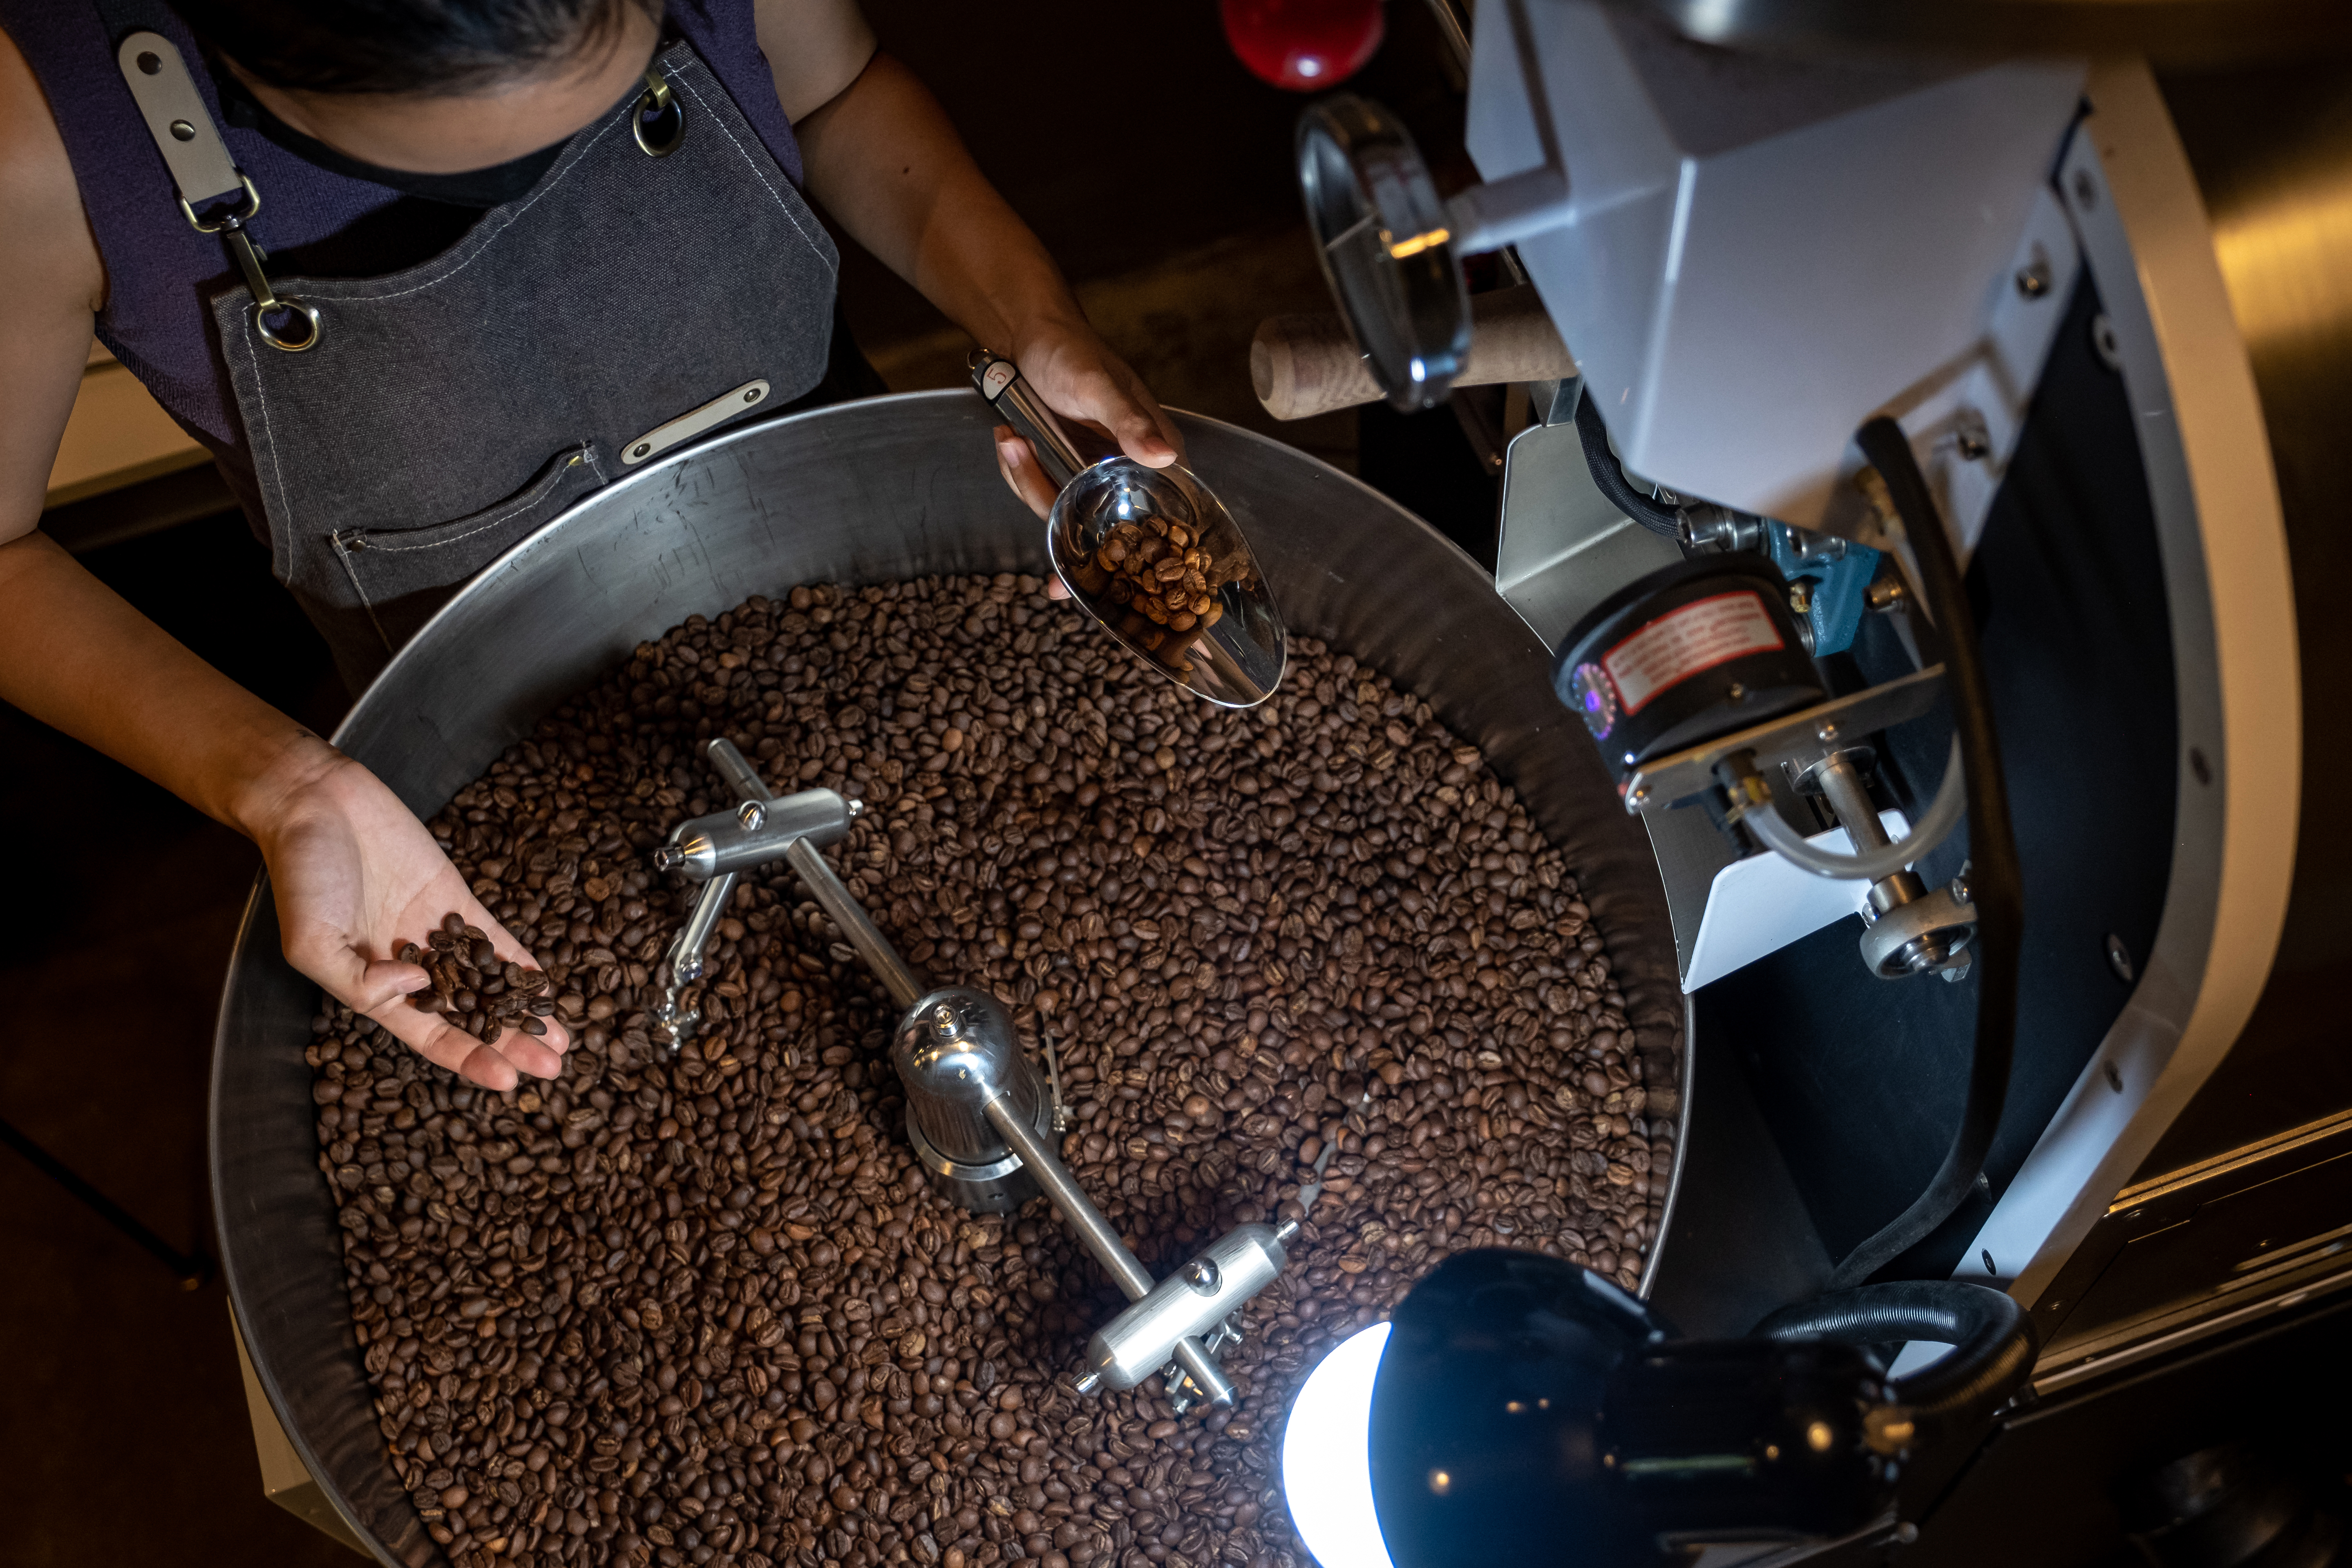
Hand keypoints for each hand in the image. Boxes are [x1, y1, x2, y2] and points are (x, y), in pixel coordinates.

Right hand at [241, 736, 569, 1089]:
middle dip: (510, 1043)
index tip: (508, 1081)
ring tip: (563, 1036)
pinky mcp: (452, 899)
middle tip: (554, 1065)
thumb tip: (418, 985)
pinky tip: (547, 984)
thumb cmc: (300, 875)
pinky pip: (494, 937)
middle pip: (469, 1017)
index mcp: (373, 987)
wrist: (315, 803)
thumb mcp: (311, 941)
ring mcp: (434, 933)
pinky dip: (520, 961)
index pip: (429, 1036)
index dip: (468, 1059)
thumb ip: (360, 980)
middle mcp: (409, 968)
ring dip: (524, 1009)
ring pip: (488, 982)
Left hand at [993, 315, 1183, 607]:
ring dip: (1028, 481)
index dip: (1141, 561)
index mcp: (1154, 454)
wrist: (1024, 334)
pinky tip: (1010, 437)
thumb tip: (1165, 455)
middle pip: (1104, 527)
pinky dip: (1017, 470)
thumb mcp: (1097, 385)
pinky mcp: (1060, 469)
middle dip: (1065, 532)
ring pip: (1062, 512)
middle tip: (1051, 575)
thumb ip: (1128, 422)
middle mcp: (1128, 471)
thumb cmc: (1070, 351)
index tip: (1112, 596)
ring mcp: (1091, 473)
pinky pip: (1038, 492)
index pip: (1162, 519)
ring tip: (1012, 438)